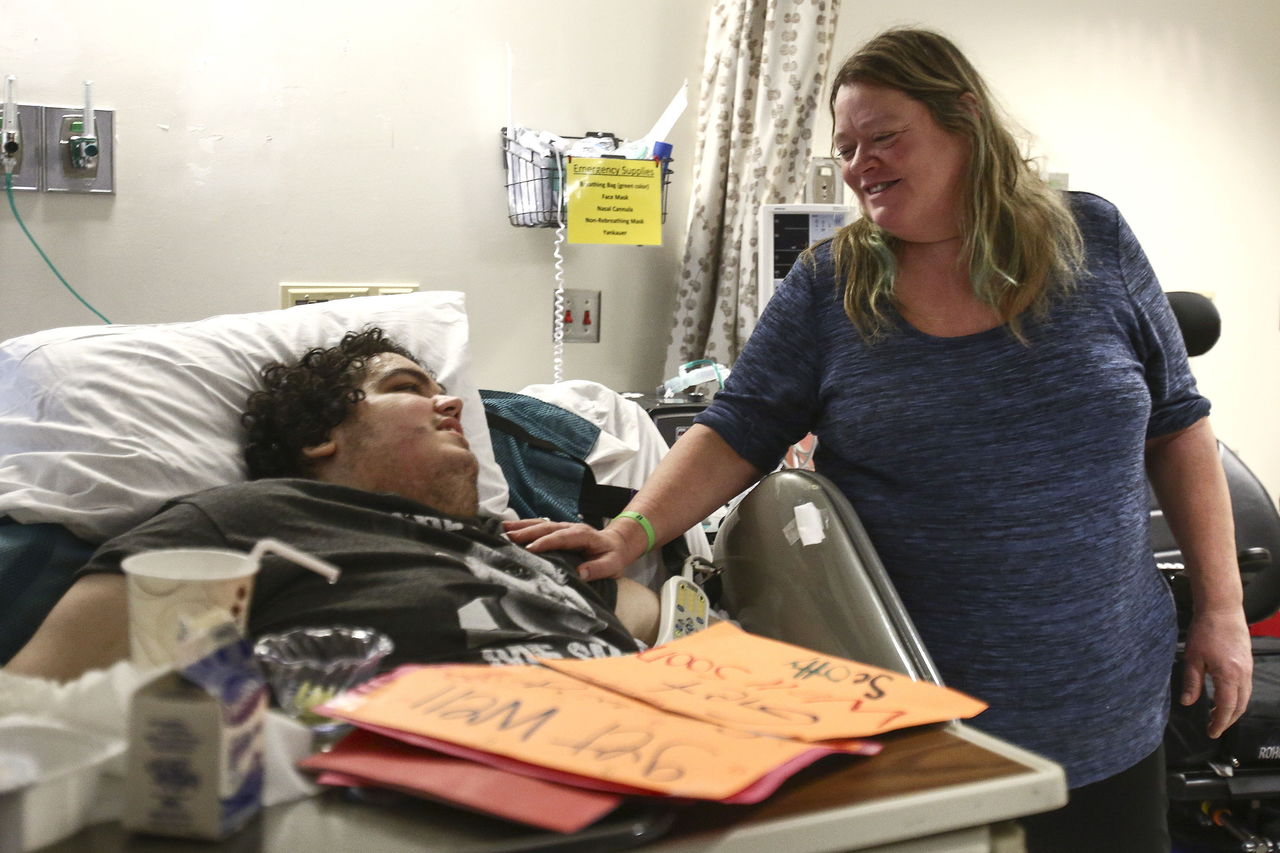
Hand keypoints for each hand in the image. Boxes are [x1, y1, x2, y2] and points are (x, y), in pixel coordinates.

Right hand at [502, 519, 633, 580]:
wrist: (617, 542)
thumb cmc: (613, 555)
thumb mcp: (612, 565)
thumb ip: (598, 569)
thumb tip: (581, 572)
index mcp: (583, 536)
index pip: (562, 538)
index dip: (546, 543)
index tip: (530, 549)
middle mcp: (571, 528)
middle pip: (547, 528)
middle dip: (527, 532)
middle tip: (508, 537)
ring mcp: (563, 527)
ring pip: (541, 524)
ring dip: (522, 526)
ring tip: (503, 529)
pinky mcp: (558, 529)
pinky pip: (540, 526)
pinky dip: (524, 526)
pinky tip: (510, 528)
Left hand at [1181, 606, 1252, 738]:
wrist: (1222, 609)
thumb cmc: (1206, 631)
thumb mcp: (1192, 658)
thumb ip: (1191, 682)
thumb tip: (1187, 702)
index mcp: (1230, 676)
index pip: (1226, 708)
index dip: (1219, 723)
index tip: (1212, 733)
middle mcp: (1243, 675)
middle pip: (1239, 706)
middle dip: (1227, 720)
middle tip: (1214, 728)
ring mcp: (1248, 668)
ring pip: (1245, 697)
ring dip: (1233, 709)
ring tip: (1216, 715)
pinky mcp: (1248, 662)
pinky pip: (1246, 687)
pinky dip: (1237, 697)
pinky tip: (1224, 697)